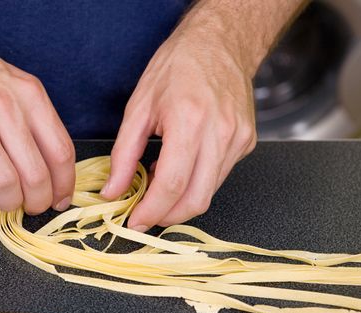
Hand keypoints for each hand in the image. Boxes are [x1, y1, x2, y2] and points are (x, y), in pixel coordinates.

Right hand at [0, 35, 74, 212]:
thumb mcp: (15, 83)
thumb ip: (35, 119)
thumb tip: (52, 164)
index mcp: (30, 96)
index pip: (61, 152)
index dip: (64, 185)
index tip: (60, 199)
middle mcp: (5, 109)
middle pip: (36, 176)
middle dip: (38, 202)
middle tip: (32, 206)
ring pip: (5, 185)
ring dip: (8, 203)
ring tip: (4, 200)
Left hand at [102, 23, 256, 229]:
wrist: (219, 43)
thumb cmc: (177, 67)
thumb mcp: (139, 106)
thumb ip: (124, 154)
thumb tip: (113, 190)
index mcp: (189, 120)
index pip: (172, 184)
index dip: (151, 211)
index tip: (135, 221)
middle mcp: (220, 133)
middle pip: (196, 199)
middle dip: (168, 217)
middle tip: (146, 215)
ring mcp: (238, 139)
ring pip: (210, 192)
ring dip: (181, 200)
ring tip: (159, 183)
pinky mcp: (246, 142)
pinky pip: (219, 176)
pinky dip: (196, 183)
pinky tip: (180, 169)